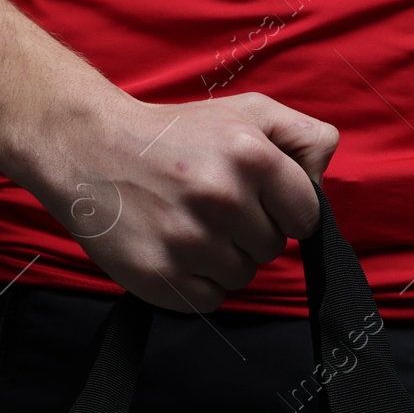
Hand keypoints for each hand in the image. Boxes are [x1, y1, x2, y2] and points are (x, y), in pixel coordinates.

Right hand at [27, 88, 339, 312]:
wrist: (88, 150)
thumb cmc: (174, 135)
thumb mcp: (245, 112)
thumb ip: (300, 136)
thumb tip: (324, 171)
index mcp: (251, 155)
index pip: (306, 216)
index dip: (284, 210)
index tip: (255, 199)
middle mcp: (222, 198)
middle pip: (272, 249)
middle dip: (249, 232)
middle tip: (211, 207)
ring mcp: (189, 242)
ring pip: (242, 276)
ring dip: (222, 258)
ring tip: (189, 225)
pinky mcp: (161, 277)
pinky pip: (210, 300)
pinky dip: (197, 283)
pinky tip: (175, 249)